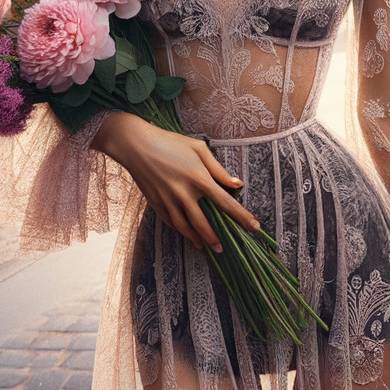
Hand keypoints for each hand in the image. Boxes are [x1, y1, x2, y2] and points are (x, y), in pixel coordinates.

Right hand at [94, 113, 260, 251]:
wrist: (135, 145)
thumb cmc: (169, 142)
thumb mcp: (198, 148)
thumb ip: (218, 169)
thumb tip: (236, 184)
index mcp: (199, 178)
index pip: (225, 202)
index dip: (241, 216)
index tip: (254, 227)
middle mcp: (184, 193)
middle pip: (204, 223)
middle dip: (215, 238)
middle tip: (223, 248)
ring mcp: (168, 200)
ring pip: (185, 227)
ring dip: (198, 239)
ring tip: (207, 247)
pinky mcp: (156, 203)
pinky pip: (171, 222)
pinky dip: (181, 231)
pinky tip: (188, 235)